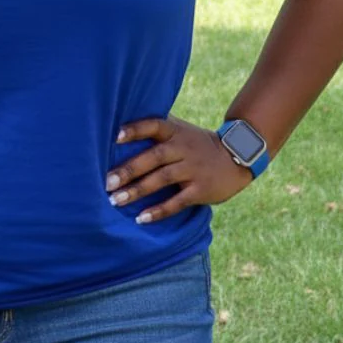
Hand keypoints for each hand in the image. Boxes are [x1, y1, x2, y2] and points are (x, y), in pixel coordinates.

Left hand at [105, 115, 252, 222]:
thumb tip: (122, 124)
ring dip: (138, 191)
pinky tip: (141, 217)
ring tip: (116, 200)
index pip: (153, 125)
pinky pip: (177, 201)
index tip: (115, 137)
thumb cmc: (196, 143)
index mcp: (175, 131)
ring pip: (162, 179)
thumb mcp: (180, 129)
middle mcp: (182, 148)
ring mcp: (192, 169)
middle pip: (153, 157)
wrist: (236, 156)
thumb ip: (157, 127)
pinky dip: (159, 210)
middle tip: (107, 182)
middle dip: (129, 170)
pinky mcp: (200, 189)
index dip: (135, 130)